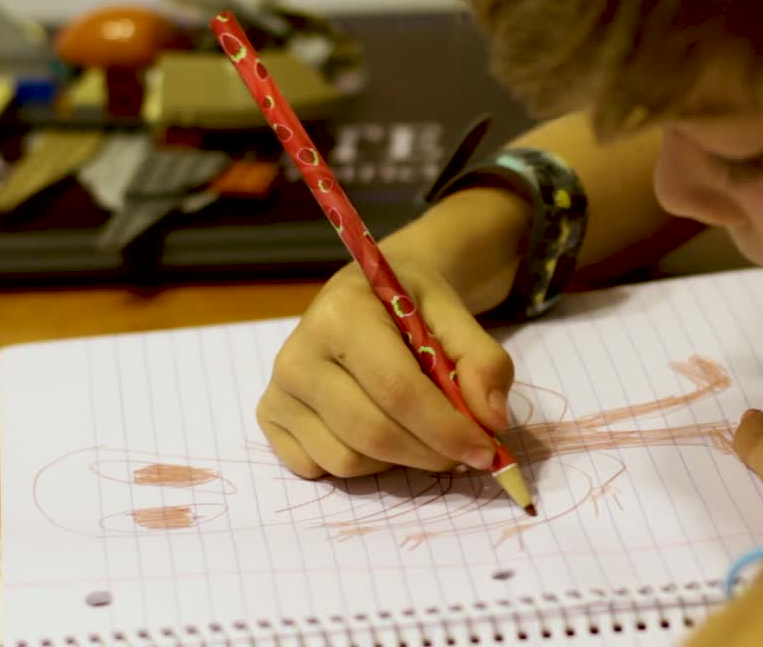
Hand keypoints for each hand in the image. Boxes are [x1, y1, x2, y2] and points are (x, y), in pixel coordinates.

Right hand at [257, 256, 513, 478]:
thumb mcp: (455, 314)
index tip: (486, 451)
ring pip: (348, 460)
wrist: (368, 293)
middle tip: (467, 452)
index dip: (446, 428)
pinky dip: (364, 465)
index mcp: (342, 315)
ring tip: (421, 429)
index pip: (397, 390)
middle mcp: (297, 354)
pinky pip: (323, 469)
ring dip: (400, 461)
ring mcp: (278, 390)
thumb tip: (492, 421)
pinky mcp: (270, 419)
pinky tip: (381, 430)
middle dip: (430, 453)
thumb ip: (483, 361)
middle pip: (372, 433)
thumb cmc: (410, 303)